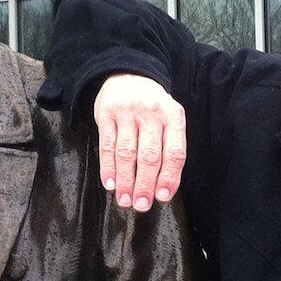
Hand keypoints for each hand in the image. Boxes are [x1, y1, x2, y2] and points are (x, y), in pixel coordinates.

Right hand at [94, 74, 186, 210]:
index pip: (174, 151)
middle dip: (145, 184)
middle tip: (141, 206)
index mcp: (173, 116)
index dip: (169, 177)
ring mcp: (128, 112)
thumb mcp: (168, 119)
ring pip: (127, 153)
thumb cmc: (152, 108)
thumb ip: (169, 147)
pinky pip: (107, 145)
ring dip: (126, 180)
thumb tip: (163, 187)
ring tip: (125, 200)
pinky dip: (108, 167)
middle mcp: (151, 113)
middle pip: (150, 155)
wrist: (128, 75)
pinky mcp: (106, 113)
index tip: (162, 197)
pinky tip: (110, 184)